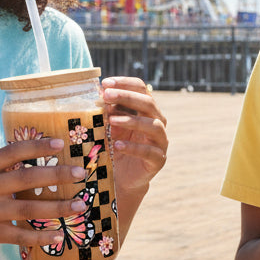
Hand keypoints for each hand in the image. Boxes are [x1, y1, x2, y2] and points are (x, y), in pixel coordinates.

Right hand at [0, 137, 92, 252]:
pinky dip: (41, 236)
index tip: (60, 143)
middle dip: (57, 175)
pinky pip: (21, 236)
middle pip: (26, 179)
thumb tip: (35, 157)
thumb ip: (0, 166)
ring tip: (80, 205)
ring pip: (29, 210)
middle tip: (81, 173)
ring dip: (58, 208)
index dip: (37, 146)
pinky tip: (59, 235)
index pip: (12, 151)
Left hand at [101, 76, 167, 191]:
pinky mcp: (159, 160)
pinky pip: (149, 152)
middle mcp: (157, 122)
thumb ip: (108, 111)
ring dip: (132, 121)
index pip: (141, 89)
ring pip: (153, 125)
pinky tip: (117, 145)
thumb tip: (99, 93)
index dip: (125, 83)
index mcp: (147, 110)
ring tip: (111, 120)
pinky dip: (133, 148)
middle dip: (126, 97)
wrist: (123, 176)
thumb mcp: (111, 126)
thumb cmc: (117, 146)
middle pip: (148, 103)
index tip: (105, 83)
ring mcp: (160, 141)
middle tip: (106, 95)